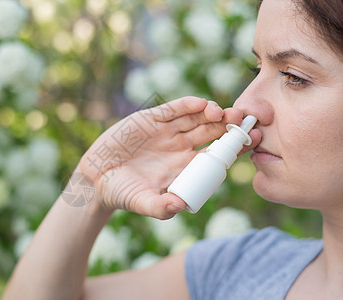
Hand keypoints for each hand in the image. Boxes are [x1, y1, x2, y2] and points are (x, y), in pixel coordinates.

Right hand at [77, 97, 259, 218]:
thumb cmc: (122, 193)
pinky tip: (201, 104)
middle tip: (244, 122)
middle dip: (228, 126)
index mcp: (184, 167)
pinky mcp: (151, 119)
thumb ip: (160, 207)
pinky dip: (187, 105)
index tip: (251, 143)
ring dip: (212, 114)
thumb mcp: (142, 202)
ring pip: (195, 118)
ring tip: (225, 114)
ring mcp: (166, 132)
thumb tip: (181, 206)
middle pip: (211, 132)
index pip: (215, 154)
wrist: (96, 178)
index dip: (233, 148)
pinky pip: (173, 109)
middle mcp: (179, 147)